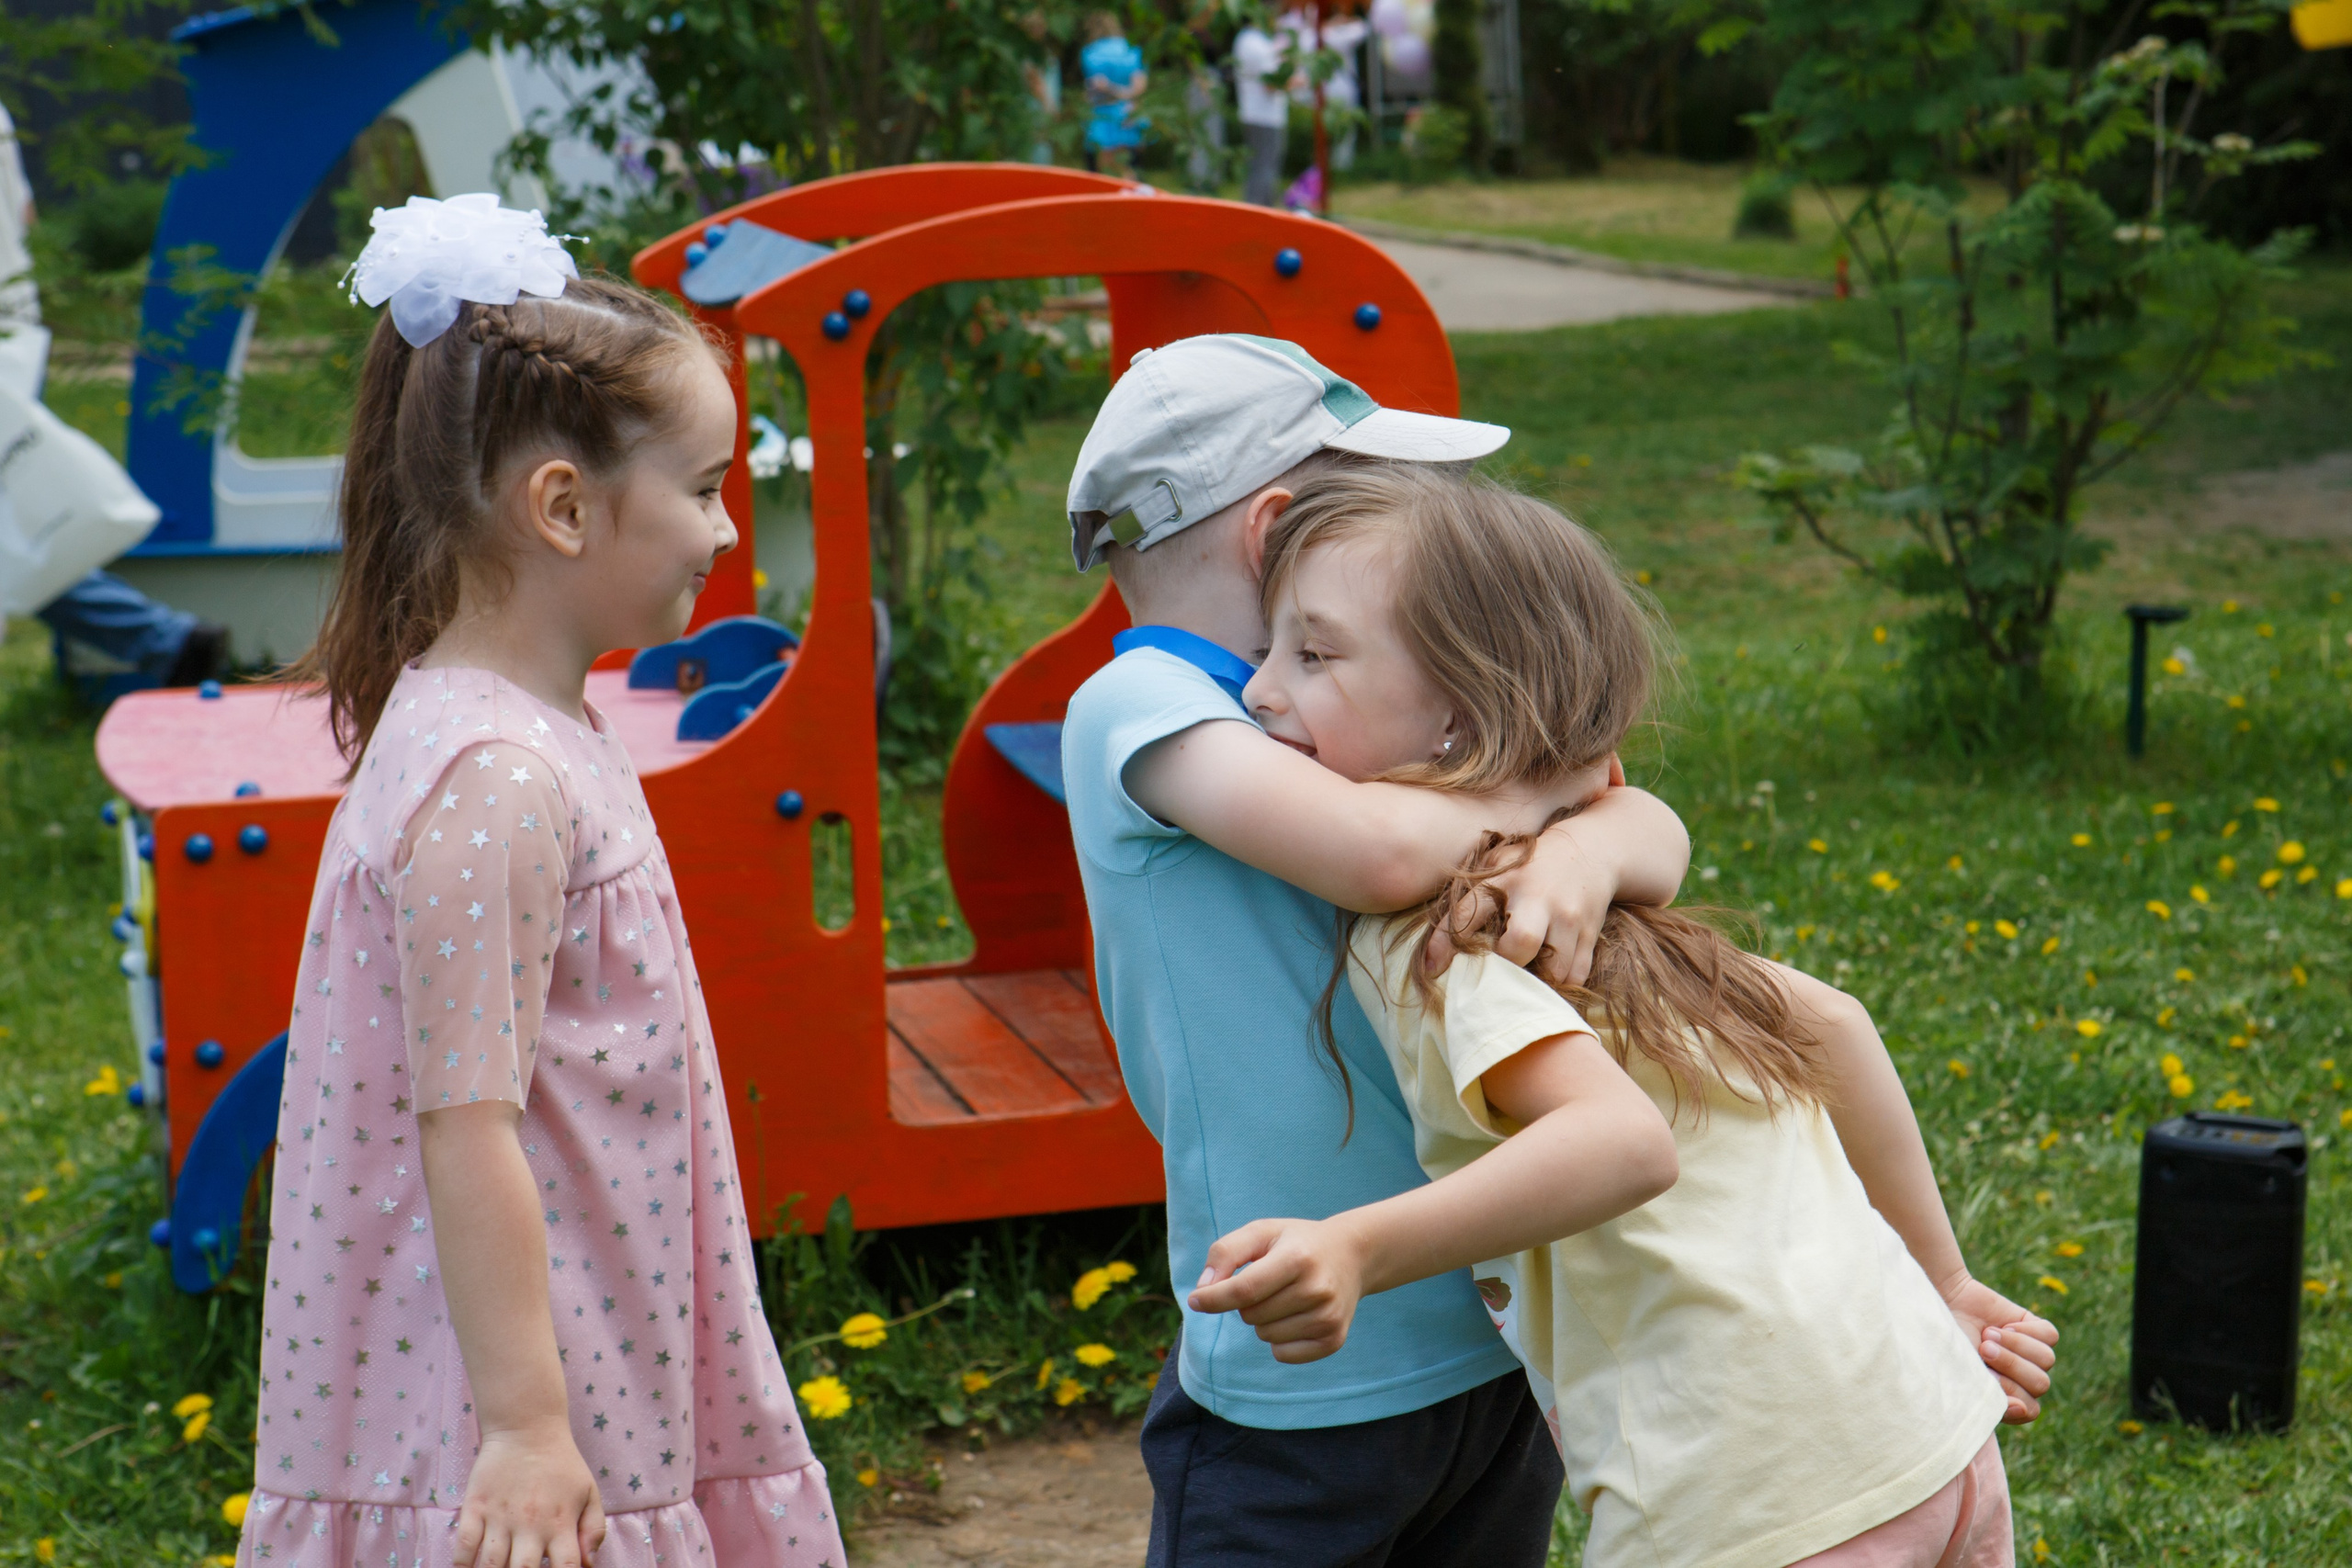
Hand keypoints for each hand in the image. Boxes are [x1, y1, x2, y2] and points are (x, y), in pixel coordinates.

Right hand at [453, 1422, 606, 1567]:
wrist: (527, 1427)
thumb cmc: (562, 1463)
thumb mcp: (589, 1491)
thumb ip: (594, 1529)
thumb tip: (589, 1564)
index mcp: (560, 1523)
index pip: (565, 1567)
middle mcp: (530, 1524)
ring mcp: (500, 1516)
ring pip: (490, 1564)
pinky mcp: (475, 1506)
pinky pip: (464, 1545)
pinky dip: (462, 1563)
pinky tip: (467, 1567)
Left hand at [1187, 1217, 1368, 1364]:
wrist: (1352, 1255)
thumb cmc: (1296, 1242)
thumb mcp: (1261, 1232)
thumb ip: (1225, 1252)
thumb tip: (1203, 1291)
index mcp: (1297, 1257)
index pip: (1244, 1289)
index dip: (1213, 1299)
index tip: (1194, 1301)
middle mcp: (1317, 1289)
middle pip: (1251, 1315)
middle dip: (1246, 1302)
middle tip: (1271, 1282)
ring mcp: (1328, 1317)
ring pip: (1265, 1336)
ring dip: (1264, 1320)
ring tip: (1287, 1297)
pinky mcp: (1334, 1339)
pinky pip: (1283, 1355)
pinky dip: (1279, 1340)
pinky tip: (1296, 1316)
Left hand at [1425, 759, 1623, 985]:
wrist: (1592, 849)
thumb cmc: (1531, 864)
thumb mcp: (1498, 864)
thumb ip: (1472, 897)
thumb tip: (1434, 950)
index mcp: (1505, 879)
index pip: (1468, 912)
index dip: (1445, 944)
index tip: (1432, 970)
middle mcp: (1538, 898)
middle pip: (1519, 944)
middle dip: (1505, 966)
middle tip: (1497, 971)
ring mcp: (1568, 917)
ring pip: (1553, 969)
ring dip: (1535, 982)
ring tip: (1523, 979)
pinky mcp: (1590, 933)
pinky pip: (1576, 974)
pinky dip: (1560, 984)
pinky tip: (1548, 978)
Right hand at [1940, 1274, 2058, 1423]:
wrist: (1942, 1304)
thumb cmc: (1945, 1345)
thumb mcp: (1962, 1376)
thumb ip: (1988, 1400)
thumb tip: (2022, 1408)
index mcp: (2003, 1397)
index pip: (2029, 1409)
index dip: (2016, 1397)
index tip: (1994, 1380)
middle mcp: (2020, 1378)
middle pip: (2041, 1383)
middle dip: (2011, 1365)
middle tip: (1984, 1349)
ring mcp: (2029, 1354)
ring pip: (2047, 1359)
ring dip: (2016, 1345)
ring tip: (1989, 1334)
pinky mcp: (2035, 1328)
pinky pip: (2050, 1336)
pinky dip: (2028, 1331)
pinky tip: (2005, 1325)